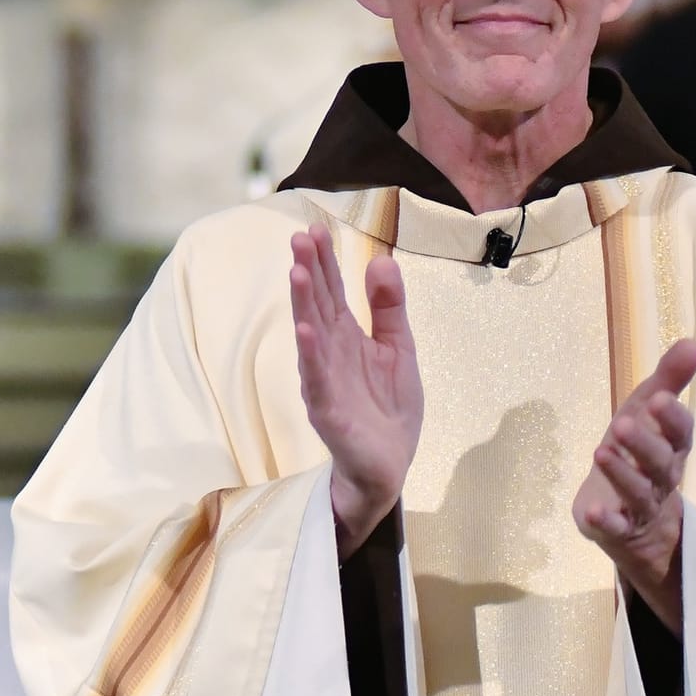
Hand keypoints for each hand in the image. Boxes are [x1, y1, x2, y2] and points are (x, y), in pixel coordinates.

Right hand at [290, 228, 423, 556]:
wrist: (388, 467)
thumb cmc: (387, 409)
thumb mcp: (397, 348)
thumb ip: (388, 307)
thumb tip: (381, 260)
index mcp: (347, 337)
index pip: (332, 292)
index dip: (325, 261)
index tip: (316, 228)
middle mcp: (330, 354)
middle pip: (317, 306)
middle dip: (309, 271)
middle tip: (300, 237)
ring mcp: (325, 381)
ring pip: (311, 337)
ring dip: (303, 305)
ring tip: (298, 272)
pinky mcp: (328, 411)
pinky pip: (316, 379)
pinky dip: (310, 355)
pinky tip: (304, 331)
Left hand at [573, 340, 695, 633]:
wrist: (639, 523)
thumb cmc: (643, 454)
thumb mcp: (650, 414)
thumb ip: (669, 380)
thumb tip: (693, 342)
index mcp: (673, 448)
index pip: (681, 434)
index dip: (672, 419)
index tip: (659, 399)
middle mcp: (662, 478)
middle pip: (659, 463)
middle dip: (644, 444)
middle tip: (623, 424)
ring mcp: (642, 506)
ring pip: (637, 492)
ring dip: (621, 473)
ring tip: (600, 451)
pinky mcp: (618, 528)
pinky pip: (616, 527)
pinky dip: (607, 520)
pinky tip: (593, 510)